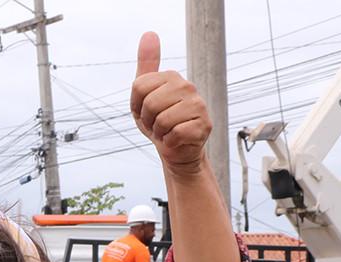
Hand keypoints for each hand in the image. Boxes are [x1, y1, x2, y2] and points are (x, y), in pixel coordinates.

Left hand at [130, 31, 211, 175]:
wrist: (176, 150)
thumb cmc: (159, 122)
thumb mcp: (145, 94)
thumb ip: (146, 65)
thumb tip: (149, 33)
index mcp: (172, 77)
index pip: (138, 86)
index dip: (136, 106)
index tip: (146, 112)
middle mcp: (187, 86)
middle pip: (149, 103)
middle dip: (148, 121)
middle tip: (158, 124)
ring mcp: (198, 105)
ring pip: (162, 119)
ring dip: (159, 132)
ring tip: (167, 131)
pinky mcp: (204, 125)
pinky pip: (175, 133)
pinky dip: (170, 142)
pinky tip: (176, 139)